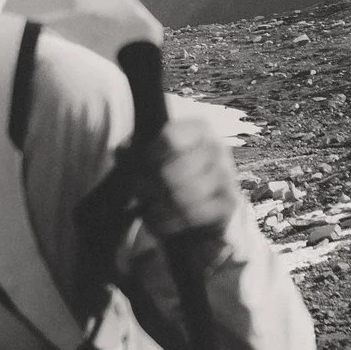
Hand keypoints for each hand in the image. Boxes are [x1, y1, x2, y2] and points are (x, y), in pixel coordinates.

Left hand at [134, 118, 240, 238]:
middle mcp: (217, 147)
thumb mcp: (148, 152)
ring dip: (159, 206)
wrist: (199, 195)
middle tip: (140, 192)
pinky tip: (158, 220)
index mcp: (198, 128)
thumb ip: (131, 148)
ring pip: (184, 196)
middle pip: (172, 172)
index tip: (142, 166)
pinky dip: (171, 222)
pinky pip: (196, 215)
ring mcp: (226, 175)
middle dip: (150, 187)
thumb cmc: (169, 167)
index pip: (169, 139)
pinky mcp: (229, 201)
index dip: (149, 157)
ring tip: (148, 207)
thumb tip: (121, 152)